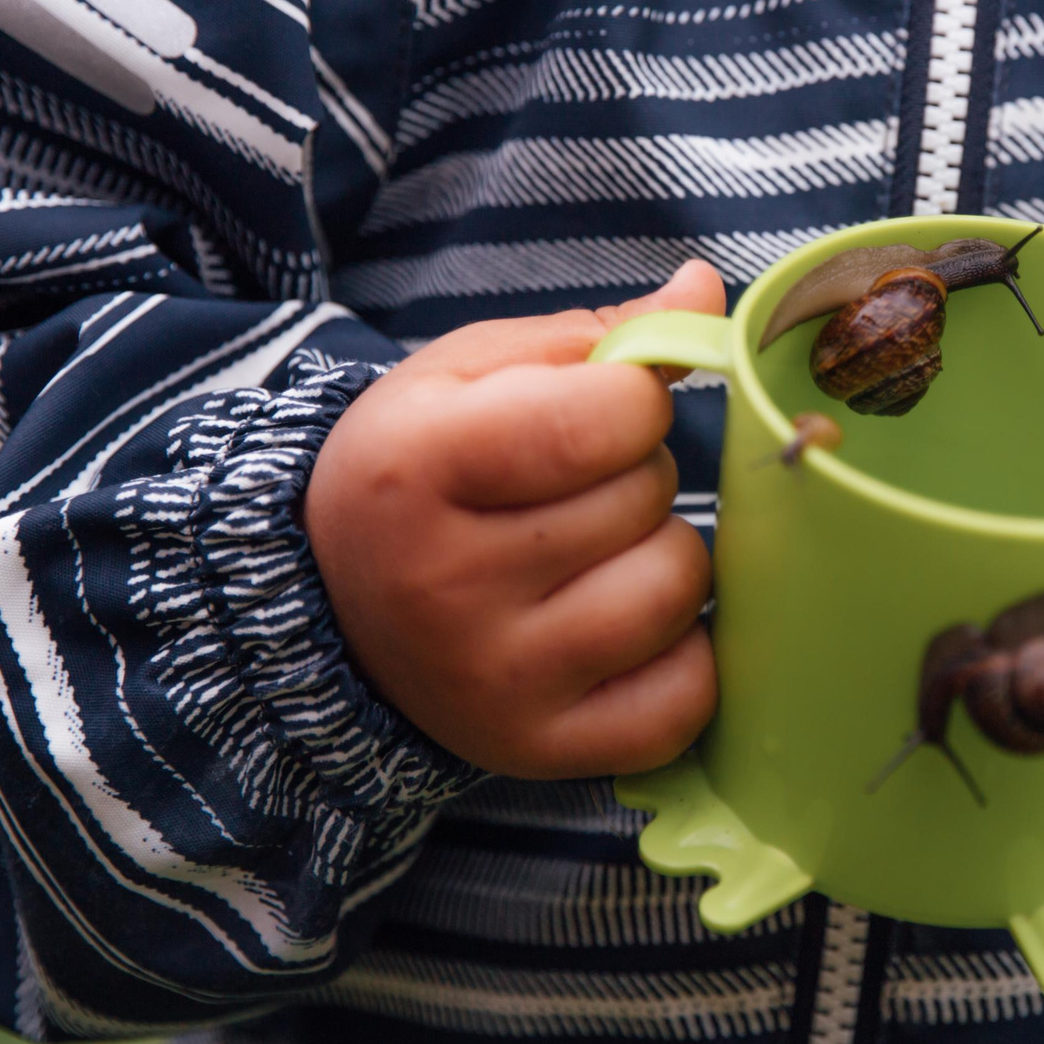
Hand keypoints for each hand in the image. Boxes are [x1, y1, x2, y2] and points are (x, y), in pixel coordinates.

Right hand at [305, 260, 727, 779]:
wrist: (338, 608)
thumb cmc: (425, 472)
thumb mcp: (474, 376)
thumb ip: (597, 336)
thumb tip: (705, 292)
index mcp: (414, 466)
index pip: (603, 414)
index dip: (635, 398)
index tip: (604, 408)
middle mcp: (445, 582)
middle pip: (644, 497)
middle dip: (636, 475)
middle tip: (578, 491)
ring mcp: (495, 679)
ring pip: (676, 589)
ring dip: (664, 557)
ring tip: (602, 554)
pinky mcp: (542, 751)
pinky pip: (685, 697)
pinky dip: (683, 656)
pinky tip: (627, 628)